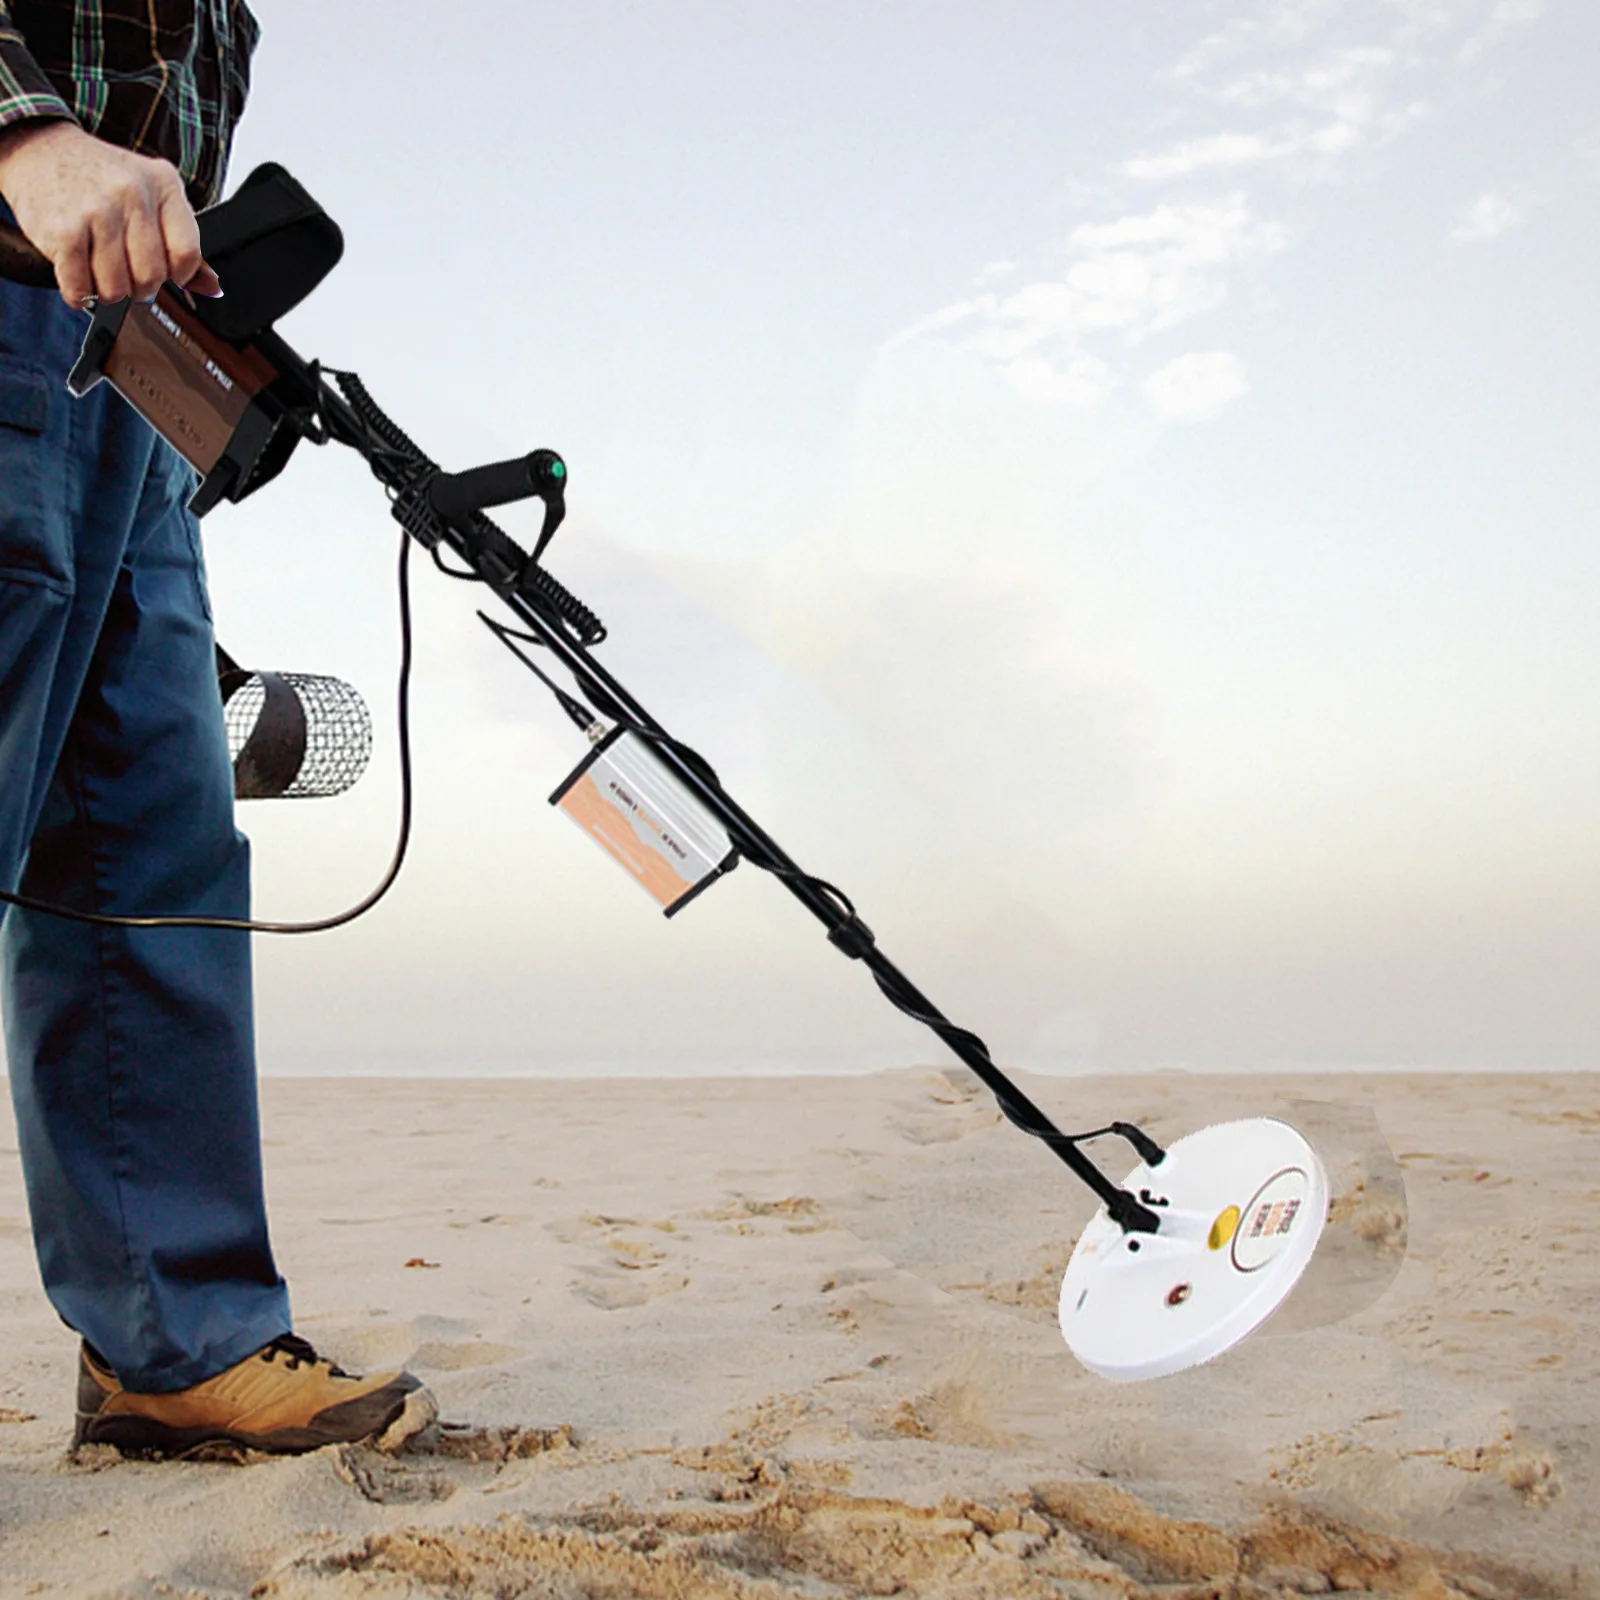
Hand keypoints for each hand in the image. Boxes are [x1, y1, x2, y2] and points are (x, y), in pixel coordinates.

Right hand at [0, 119, 222, 310]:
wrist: (40, 149)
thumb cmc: (98, 179)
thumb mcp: (149, 195)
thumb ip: (180, 240)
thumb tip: (212, 288)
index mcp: (163, 183)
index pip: (187, 253)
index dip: (176, 275)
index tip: (162, 272)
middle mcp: (132, 192)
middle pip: (152, 276)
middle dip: (139, 288)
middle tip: (125, 275)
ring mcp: (97, 209)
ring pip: (118, 287)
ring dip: (107, 292)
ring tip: (99, 272)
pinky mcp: (63, 229)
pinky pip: (81, 286)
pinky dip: (79, 294)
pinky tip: (77, 279)